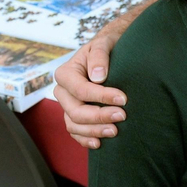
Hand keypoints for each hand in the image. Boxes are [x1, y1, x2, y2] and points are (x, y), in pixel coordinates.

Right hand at [56, 29, 126, 145]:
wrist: (107, 53)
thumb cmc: (105, 47)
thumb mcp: (103, 44)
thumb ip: (99, 56)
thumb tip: (98, 76)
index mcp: (65, 74)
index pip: (81, 90)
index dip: (102, 97)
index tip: (123, 99)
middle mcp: (62, 91)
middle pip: (76, 111)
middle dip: (99, 116)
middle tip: (122, 116)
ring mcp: (67, 105)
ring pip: (74, 125)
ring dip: (94, 131)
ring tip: (115, 131)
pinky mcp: (74, 116)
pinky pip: (75, 132)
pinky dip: (85, 139)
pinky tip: (99, 143)